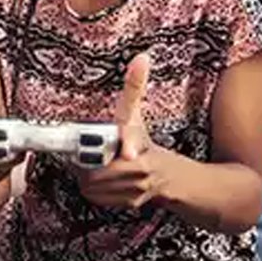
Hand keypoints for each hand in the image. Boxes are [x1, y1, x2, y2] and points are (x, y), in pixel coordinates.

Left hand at [77, 54, 168, 209]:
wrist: (175, 179)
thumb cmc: (146, 142)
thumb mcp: (136, 115)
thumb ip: (134, 87)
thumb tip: (141, 57)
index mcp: (139, 141)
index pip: (131, 143)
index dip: (129, 146)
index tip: (130, 152)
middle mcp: (141, 167)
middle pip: (98, 169)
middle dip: (86, 164)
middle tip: (87, 155)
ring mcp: (138, 188)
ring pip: (94, 187)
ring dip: (88, 178)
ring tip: (96, 167)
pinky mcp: (132, 203)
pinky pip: (99, 199)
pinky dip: (95, 192)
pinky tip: (103, 182)